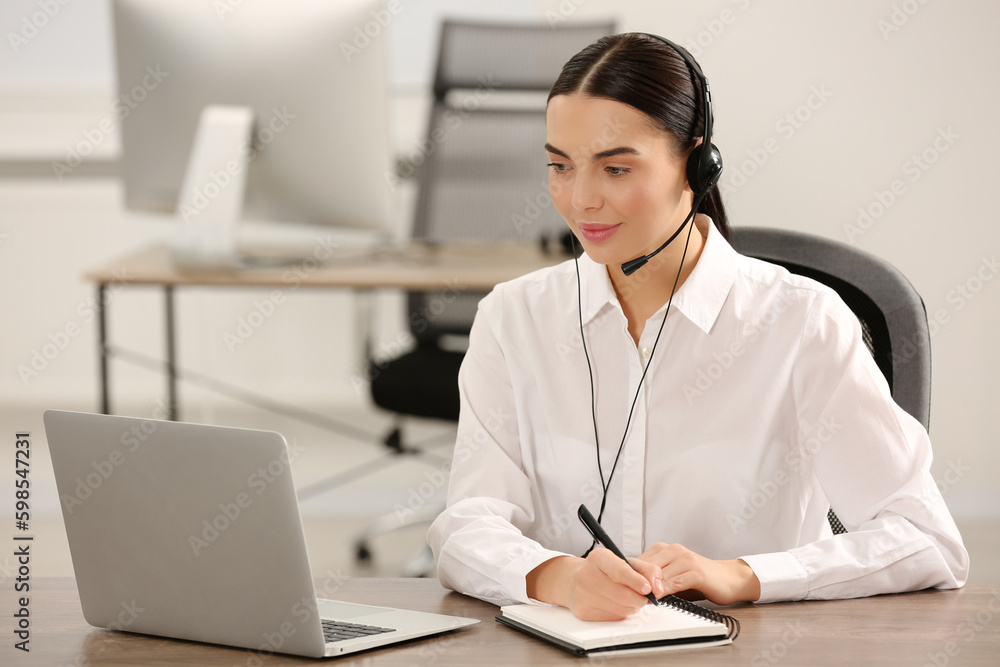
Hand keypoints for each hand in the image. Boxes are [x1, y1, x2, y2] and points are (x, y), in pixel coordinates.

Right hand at [526, 551, 664, 621]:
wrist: (574, 581)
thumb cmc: (604, 571)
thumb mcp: (625, 562)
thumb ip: (647, 570)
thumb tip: (657, 588)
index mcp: (598, 558)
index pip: (619, 570)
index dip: (636, 581)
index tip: (648, 588)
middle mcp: (586, 575)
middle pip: (623, 594)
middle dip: (640, 598)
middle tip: (644, 596)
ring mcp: (583, 595)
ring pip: (621, 609)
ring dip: (632, 606)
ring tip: (629, 598)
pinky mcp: (583, 612)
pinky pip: (613, 618)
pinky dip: (621, 613)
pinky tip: (616, 604)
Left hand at [639, 542, 760, 604]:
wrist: (729, 578)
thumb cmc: (700, 580)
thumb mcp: (673, 577)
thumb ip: (656, 580)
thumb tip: (633, 589)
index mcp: (665, 549)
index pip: (640, 560)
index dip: (630, 575)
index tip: (623, 588)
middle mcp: (674, 550)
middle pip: (647, 566)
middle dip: (638, 582)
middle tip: (630, 596)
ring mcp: (686, 559)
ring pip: (660, 573)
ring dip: (650, 587)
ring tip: (642, 598)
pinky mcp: (697, 571)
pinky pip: (676, 581)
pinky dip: (666, 590)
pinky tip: (660, 597)